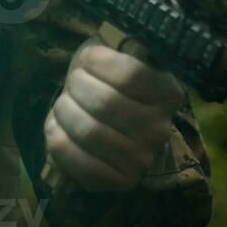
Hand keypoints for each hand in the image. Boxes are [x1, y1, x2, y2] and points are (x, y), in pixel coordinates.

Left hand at [43, 36, 186, 192]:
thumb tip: (98, 47)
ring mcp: (143, 158)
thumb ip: (111, 46)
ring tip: (63, 105)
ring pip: (89, 132)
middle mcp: (161, 128)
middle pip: (105, 103)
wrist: (109, 121)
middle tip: (72, 83)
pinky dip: (58, 141)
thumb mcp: (114, 53)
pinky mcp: (121, 181)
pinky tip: (58, 129)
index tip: (87, 58)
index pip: (130, 74)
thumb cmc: (107, 79)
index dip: (99, 62)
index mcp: (168, 92)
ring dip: (64, 113)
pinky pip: (79, 163)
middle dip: (76, 87)